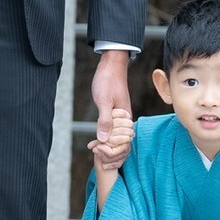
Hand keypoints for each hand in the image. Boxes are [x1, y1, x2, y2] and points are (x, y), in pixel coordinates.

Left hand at [91, 50, 131, 169]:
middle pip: (122, 146)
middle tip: (93, 151)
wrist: (111, 65)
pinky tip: (95, 142)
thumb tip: (103, 140)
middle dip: (109, 153)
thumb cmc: (108, 80)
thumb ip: (104, 120)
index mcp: (126, 119)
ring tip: (93, 150)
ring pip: (117, 141)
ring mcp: (121, 119)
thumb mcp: (104, 101)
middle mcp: (125, 121)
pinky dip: (105, 139)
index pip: (123, 144)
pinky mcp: (115, 116)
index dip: (111, 151)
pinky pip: (113, 133)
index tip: (96, 151)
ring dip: (107, 148)